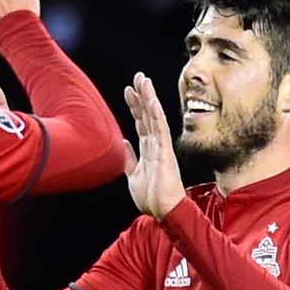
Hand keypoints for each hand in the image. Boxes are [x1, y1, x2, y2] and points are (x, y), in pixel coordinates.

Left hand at [122, 72, 185, 219]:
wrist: (162, 212)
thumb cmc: (151, 198)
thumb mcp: (133, 176)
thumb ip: (130, 159)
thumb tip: (124, 144)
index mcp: (148, 150)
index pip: (140, 122)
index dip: (134, 106)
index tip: (128, 90)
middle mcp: (156, 145)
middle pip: (147, 115)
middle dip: (142, 95)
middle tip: (137, 77)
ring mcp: (162, 147)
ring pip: (155, 117)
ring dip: (149, 98)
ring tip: (144, 80)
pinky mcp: (166, 153)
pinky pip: (161, 130)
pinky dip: (157, 115)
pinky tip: (152, 101)